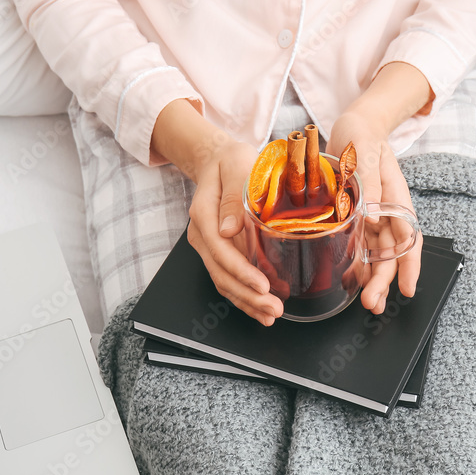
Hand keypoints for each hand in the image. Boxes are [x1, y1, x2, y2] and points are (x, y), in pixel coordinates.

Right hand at [186, 138, 284, 325]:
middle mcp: (202, 233)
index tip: (261, 285)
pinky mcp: (219, 250)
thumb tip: (229, 228)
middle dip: (247, 295)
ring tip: (270, 314)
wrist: (219, 159)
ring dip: (246, 301)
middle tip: (273, 309)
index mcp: (203, 213)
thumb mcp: (237, 166)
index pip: (220, 249)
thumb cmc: (231, 160)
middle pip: (221, 272)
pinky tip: (261, 307)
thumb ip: (234, 196)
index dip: (240, 271)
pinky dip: (244, 295)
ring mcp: (208, 244)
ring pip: (223, 280)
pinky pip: (228, 277)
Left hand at [327, 110, 421, 315]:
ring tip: (367, 301)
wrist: (353, 125)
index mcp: (396, 198)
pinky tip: (352, 280)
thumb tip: (372, 216)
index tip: (406, 289)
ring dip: (373, 278)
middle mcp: (387, 211)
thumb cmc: (362, 136)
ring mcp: (373, 215)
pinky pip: (361, 245)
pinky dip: (358, 264)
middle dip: (385, 281)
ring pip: (377, 254)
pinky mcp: (357, 215)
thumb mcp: (365, 153)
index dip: (409, 266)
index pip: (408, 238)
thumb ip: (371, 184)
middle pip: (391, 253)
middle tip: (373, 304)